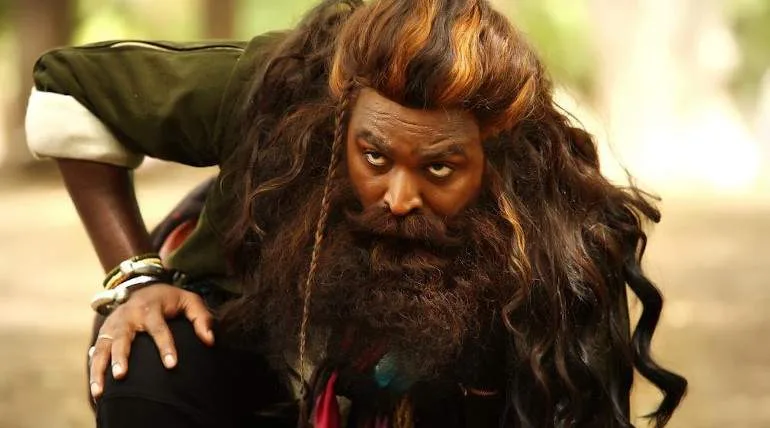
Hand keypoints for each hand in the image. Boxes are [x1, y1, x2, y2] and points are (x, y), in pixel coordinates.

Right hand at [88, 284, 213, 398]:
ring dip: (100, 369)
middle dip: (121, 356)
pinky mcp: (103, 333)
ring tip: (100, 391)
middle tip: (121, 375)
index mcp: (150, 308)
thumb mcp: (189, 301)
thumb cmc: (170, 300)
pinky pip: (96, 353)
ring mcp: (113, 325)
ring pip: (103, 347)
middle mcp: (128, 316)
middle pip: (122, 337)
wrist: (142, 287)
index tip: (171, 365)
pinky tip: (96, 390)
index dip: (165, 346)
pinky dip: (94, 370)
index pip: (158, 328)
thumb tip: (210, 340)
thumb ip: (202, 318)